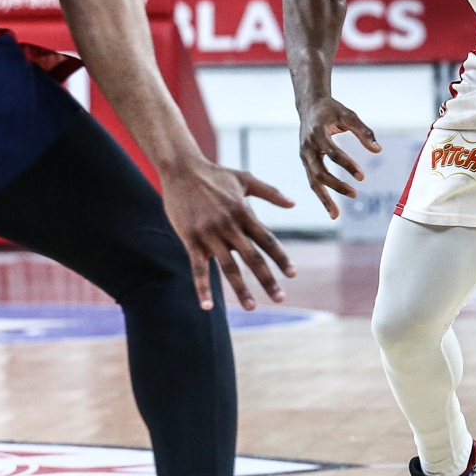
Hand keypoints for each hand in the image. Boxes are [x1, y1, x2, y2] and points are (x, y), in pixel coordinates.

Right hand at [161, 159, 296, 310]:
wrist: (181, 168)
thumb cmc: (215, 174)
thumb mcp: (245, 178)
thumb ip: (271, 192)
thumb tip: (294, 203)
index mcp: (244, 212)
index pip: (267, 240)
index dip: (281, 258)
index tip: (292, 274)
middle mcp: (229, 225)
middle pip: (252, 257)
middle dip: (267, 279)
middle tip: (280, 299)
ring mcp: (209, 233)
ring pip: (228, 266)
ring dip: (241, 289)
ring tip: (251, 307)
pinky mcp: (190, 238)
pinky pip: (198, 268)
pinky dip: (203, 288)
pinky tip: (207, 307)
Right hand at [298, 98, 382, 217]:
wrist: (310, 106)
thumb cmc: (332, 110)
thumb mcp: (349, 115)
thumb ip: (364, 131)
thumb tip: (378, 150)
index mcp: (317, 133)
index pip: (332, 153)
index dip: (347, 165)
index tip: (362, 176)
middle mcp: (307, 147)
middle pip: (319, 172)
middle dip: (335, 185)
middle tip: (354, 195)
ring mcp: (304, 155)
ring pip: (312, 181)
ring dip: (324, 198)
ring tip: (336, 215)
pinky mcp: (305, 161)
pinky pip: (312, 181)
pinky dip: (321, 195)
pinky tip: (332, 209)